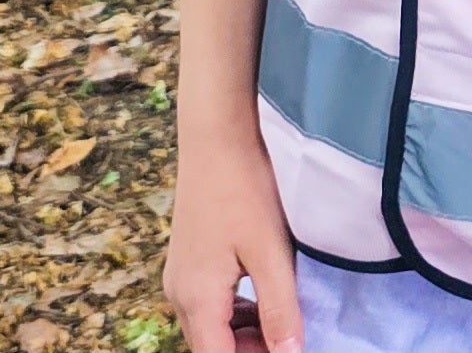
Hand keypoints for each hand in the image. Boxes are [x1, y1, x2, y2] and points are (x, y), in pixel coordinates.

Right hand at [162, 133, 302, 351]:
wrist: (216, 139)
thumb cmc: (246, 191)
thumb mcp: (271, 252)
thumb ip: (279, 307)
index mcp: (197, 301)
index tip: (286, 349)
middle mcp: (180, 296)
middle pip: (211, 348)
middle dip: (250, 350)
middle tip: (290, 337)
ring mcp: (181, 278)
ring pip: (211, 327)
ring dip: (244, 333)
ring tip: (284, 320)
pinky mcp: (189, 261)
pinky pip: (210, 303)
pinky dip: (236, 311)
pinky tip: (265, 296)